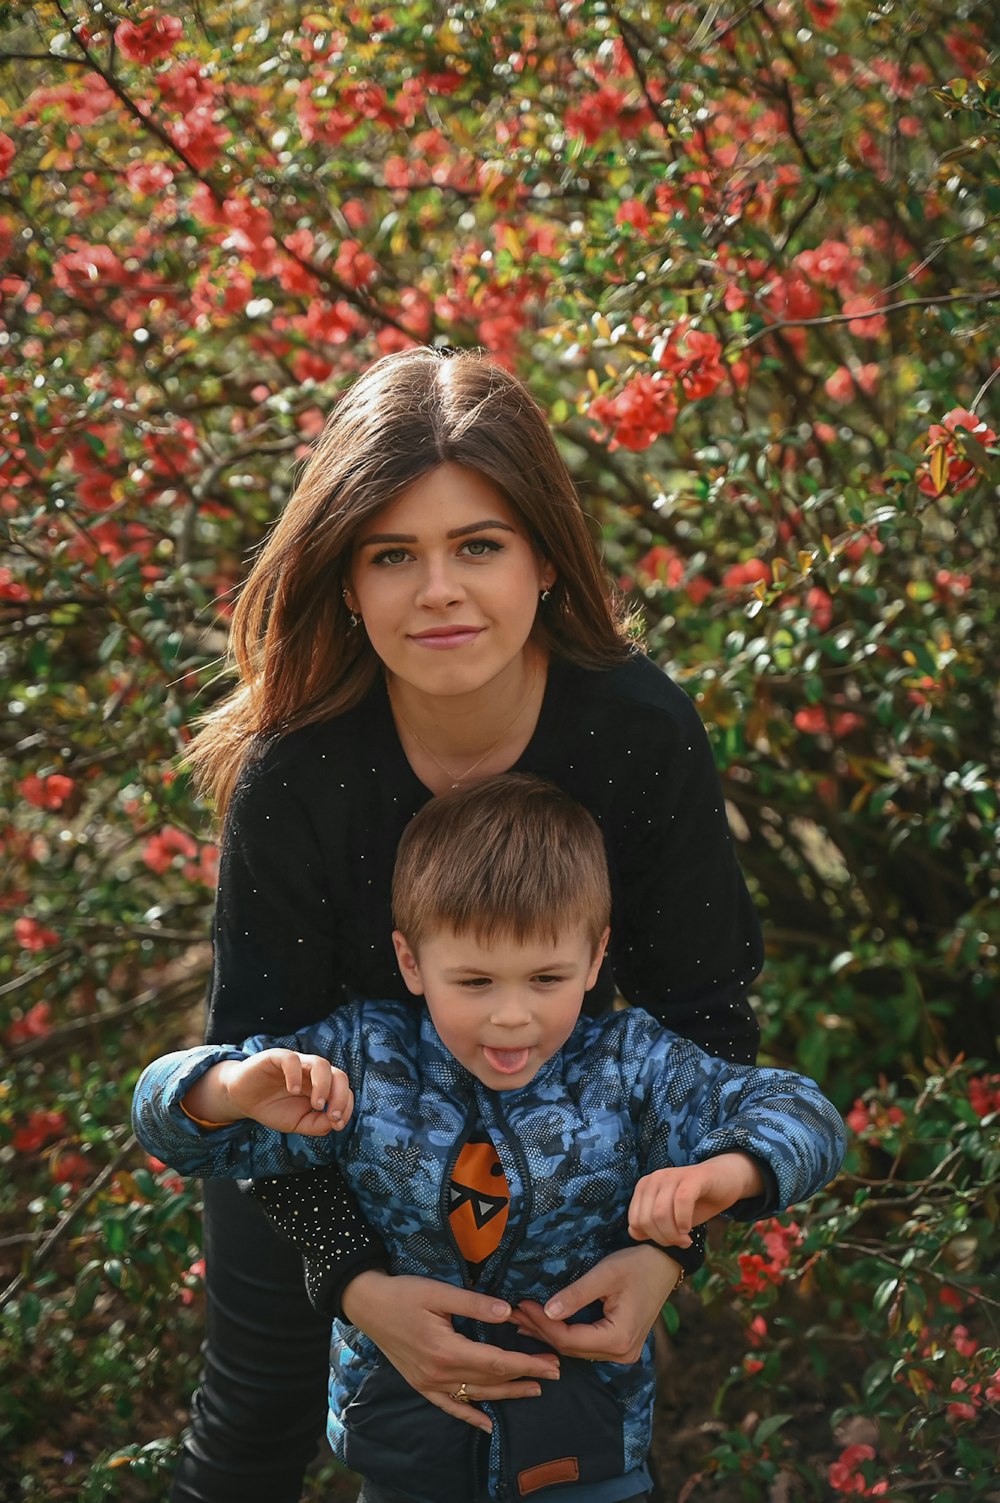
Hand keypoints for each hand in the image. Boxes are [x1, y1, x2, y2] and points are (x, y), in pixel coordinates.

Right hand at [195, 1050, 353, 1135]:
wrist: (243, 1099)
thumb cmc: (273, 1108)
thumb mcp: (297, 1123)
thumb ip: (317, 1125)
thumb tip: (335, 1122)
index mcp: (321, 1086)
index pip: (343, 1090)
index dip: (346, 1106)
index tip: (337, 1123)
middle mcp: (312, 1073)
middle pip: (338, 1075)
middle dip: (340, 1096)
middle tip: (332, 1115)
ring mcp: (296, 1064)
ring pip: (320, 1064)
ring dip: (324, 1085)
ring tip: (316, 1105)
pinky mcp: (276, 1058)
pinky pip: (291, 1059)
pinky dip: (296, 1074)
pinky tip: (293, 1090)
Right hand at [342, 1270, 560, 1432]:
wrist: (368, 1305)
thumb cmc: (404, 1294)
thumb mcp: (439, 1292)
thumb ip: (474, 1303)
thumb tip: (508, 1312)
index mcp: (447, 1350)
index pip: (497, 1362)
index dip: (527, 1363)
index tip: (552, 1362)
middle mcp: (440, 1374)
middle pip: (491, 1381)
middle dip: (526, 1377)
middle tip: (555, 1373)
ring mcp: (430, 1384)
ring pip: (476, 1394)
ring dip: (507, 1395)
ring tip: (534, 1391)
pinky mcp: (422, 1385)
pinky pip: (451, 1406)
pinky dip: (471, 1416)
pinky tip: (488, 1425)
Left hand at [510, 1244, 681, 1364]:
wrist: (665, 1264)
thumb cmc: (638, 1265)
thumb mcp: (605, 1274)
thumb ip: (576, 1295)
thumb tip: (547, 1312)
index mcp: (619, 1339)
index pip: (569, 1340)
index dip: (542, 1325)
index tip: (521, 1306)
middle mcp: (621, 1354)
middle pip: (571, 1348)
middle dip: (541, 1330)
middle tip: (515, 1313)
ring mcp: (622, 1353)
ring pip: (576, 1349)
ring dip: (550, 1333)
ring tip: (523, 1318)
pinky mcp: (620, 1345)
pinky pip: (586, 1344)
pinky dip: (565, 1333)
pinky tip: (545, 1323)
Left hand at [628, 1152, 763, 1245]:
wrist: (724, 1181)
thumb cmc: (695, 1202)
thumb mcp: (669, 1217)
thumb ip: (650, 1224)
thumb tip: (633, 1232)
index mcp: (644, 1187)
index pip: (636, 1221)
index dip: (652, 1238)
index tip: (670, 1243)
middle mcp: (655, 1178)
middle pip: (647, 1219)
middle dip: (664, 1238)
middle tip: (681, 1243)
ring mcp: (673, 1175)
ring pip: (661, 1213)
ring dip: (674, 1234)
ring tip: (687, 1240)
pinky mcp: (693, 1177)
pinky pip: (681, 1201)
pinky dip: (683, 1220)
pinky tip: (689, 1229)